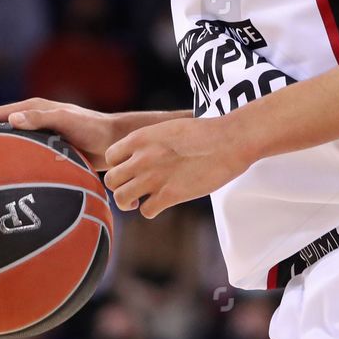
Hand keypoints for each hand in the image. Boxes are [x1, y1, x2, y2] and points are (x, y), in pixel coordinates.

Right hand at [0, 98, 122, 168]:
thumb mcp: (67, 121)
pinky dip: (10, 158)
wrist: (115, 142)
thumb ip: (42, 119)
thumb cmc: (93, 130)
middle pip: (1, 124)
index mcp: (36, 109)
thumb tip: (11, 119)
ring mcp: (43, 133)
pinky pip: (24, 152)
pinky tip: (5, 174)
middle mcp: (37, 119)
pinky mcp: (50, 147)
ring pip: (11, 139)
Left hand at [103, 116, 251, 217]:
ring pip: (122, 199)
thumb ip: (152, 140)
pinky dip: (151, 211)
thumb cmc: (205, 132)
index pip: (110, 157)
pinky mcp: (170, 195)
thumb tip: (149, 150)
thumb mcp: (169, 127)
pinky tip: (161, 205)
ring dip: (130, 202)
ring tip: (140, 201)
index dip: (118, 166)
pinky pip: (146, 211)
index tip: (131, 169)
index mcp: (140, 138)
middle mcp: (141, 158)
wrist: (228, 141)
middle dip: (120, 186)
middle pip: (111, 180)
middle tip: (133, 189)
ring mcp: (153, 178)